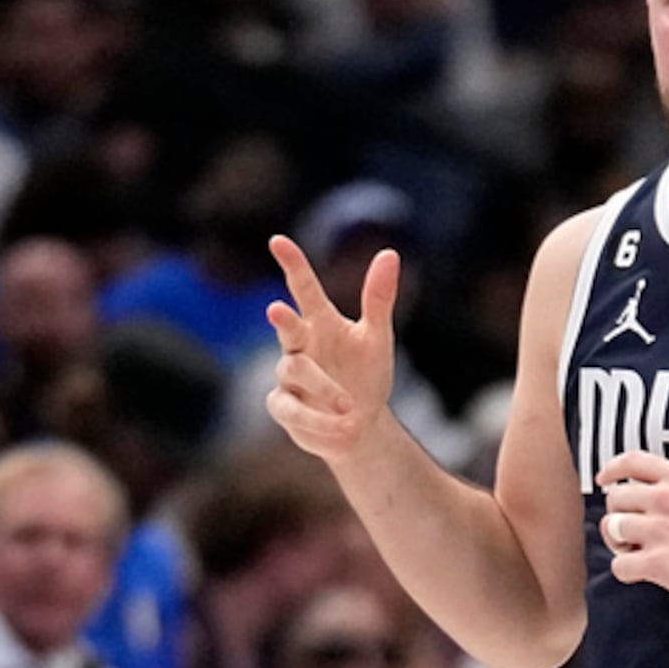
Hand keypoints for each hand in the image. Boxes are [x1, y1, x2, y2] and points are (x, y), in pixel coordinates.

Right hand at [265, 233, 399, 462]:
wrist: (361, 426)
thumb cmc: (366, 374)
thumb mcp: (377, 338)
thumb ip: (378, 299)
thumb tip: (390, 253)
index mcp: (322, 323)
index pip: (305, 289)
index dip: (293, 265)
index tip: (278, 241)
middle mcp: (300, 346)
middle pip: (287, 329)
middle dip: (283, 321)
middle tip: (278, 310)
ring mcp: (288, 377)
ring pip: (294, 372)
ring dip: (323, 388)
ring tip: (351, 406)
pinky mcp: (284, 407)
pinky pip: (292, 410)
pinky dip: (318, 419)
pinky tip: (344, 427)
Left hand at [594, 449, 668, 616]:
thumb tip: (650, 500)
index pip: (632, 461)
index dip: (611, 470)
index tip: (603, 480)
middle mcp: (667, 498)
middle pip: (615, 499)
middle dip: (619, 517)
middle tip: (635, 535)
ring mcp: (661, 530)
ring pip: (612, 529)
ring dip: (621, 545)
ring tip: (641, 554)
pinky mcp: (658, 563)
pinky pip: (619, 565)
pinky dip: (628, 572)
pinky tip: (646, 575)